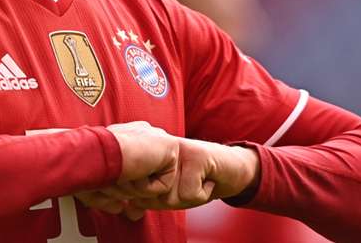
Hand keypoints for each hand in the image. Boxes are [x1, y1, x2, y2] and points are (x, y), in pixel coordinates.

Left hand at [77, 136, 259, 215]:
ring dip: (189, 198)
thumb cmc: (197, 180)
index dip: (153, 200)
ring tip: (197, 181)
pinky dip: (202, 194)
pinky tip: (207, 179)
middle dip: (175, 201)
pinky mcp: (196, 155)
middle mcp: (159, 148)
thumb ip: (149, 199)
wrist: (231, 168)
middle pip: (154, 197)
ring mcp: (177, 149)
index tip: (172, 189)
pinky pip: (189, 194)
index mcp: (148, 155)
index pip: (137, 193)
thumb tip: (130, 212)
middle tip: (189, 185)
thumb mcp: (170, 192)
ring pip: (171, 197)